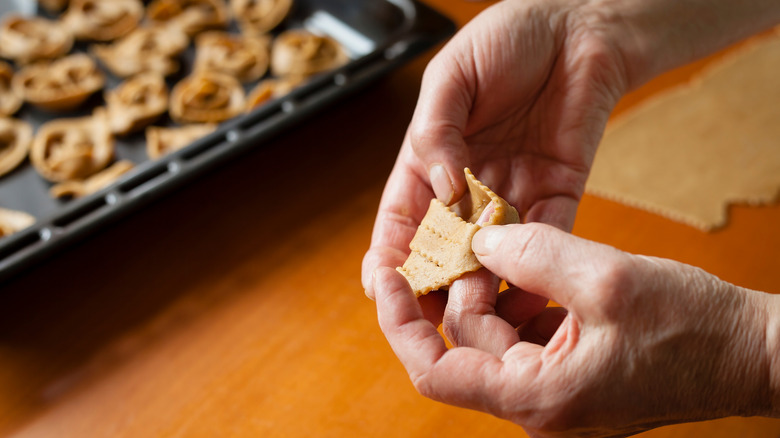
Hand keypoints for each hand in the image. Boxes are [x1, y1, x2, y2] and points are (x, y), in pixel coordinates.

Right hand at [362, 0, 628, 295]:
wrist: (576, 26)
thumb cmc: (506, 38)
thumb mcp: (453, 76)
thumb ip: (437, 131)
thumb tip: (443, 189)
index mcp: (431, 159)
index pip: (403, 217)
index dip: (389, 253)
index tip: (379, 285)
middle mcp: (469, 186)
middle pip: (444, 248)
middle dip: (434, 284)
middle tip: (429, 316)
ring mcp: (512, 193)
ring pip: (492, 254)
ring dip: (483, 285)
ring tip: (475, 311)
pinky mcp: (558, 192)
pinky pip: (547, 238)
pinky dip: (535, 267)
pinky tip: (525, 292)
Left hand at [373, 223, 773, 436]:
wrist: (751, 353)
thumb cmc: (694, 329)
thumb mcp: (605, 279)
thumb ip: (533, 253)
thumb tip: (481, 237)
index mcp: (534, 397)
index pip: (434, 371)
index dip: (401, 323)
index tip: (391, 276)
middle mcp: (536, 404)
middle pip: (465, 342)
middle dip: (463, 285)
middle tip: (472, 232)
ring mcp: (553, 390)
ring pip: (495, 334)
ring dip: (494, 287)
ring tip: (508, 240)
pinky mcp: (571, 372)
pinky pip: (526, 333)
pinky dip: (523, 296)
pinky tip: (536, 261)